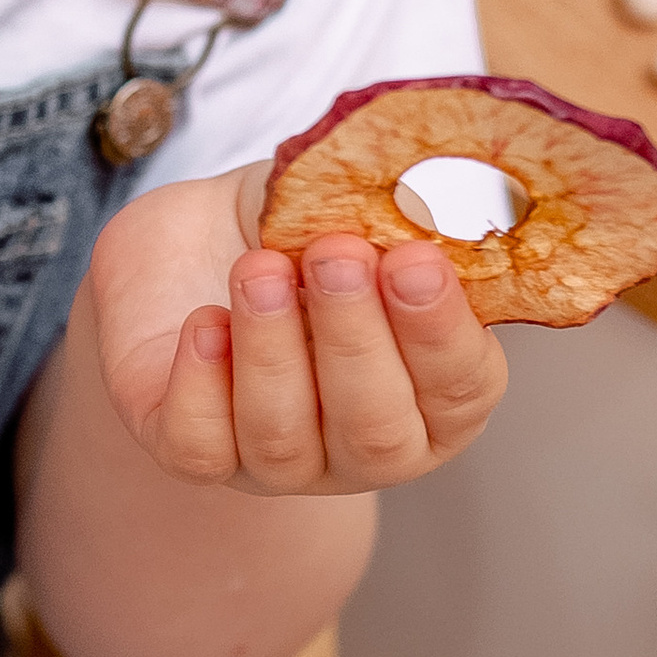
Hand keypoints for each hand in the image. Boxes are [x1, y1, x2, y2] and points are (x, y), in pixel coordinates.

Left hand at [92, 161, 508, 494]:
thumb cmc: (294, 233)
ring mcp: (281, 461)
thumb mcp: (346, 205)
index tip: (415, 259)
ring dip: (273, 349)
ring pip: (283, 439)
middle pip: (375, 429)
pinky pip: (201, 445)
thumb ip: (390, 211)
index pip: (459, 386)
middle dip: (355, 339)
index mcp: (432, 392)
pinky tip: (206, 321)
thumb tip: (420, 195)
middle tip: (335, 256)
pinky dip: (202, 383)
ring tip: (260, 269)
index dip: (440, 330)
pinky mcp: (198, 450)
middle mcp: (365, 444)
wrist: (197, 241)